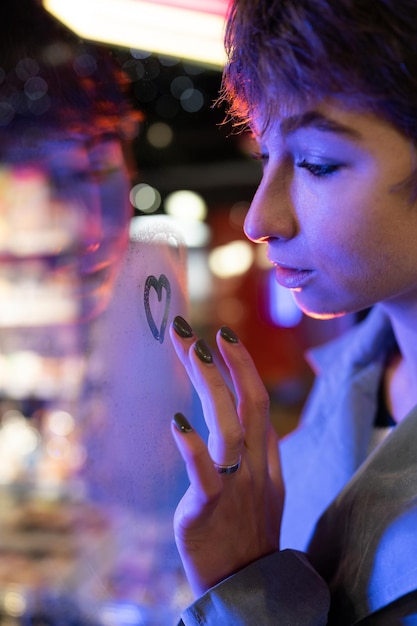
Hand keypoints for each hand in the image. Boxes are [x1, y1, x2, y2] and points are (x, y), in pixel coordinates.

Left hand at [170, 316, 284, 596]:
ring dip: (211, 385)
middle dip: (227, 362)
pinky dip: (193, 446)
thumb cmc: (247, 532)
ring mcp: (236, 488)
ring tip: (191, 351)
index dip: (242, 367)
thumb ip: (256, 451)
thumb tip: (241, 417)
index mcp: (267, 459)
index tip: (224, 336)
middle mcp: (256, 467)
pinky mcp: (209, 510)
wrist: (246, 586)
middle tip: (200, 330)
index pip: (257, 402)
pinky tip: (177, 421)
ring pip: (228, 428)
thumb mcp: (263, 488)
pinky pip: (205, 475)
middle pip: (247, 404)